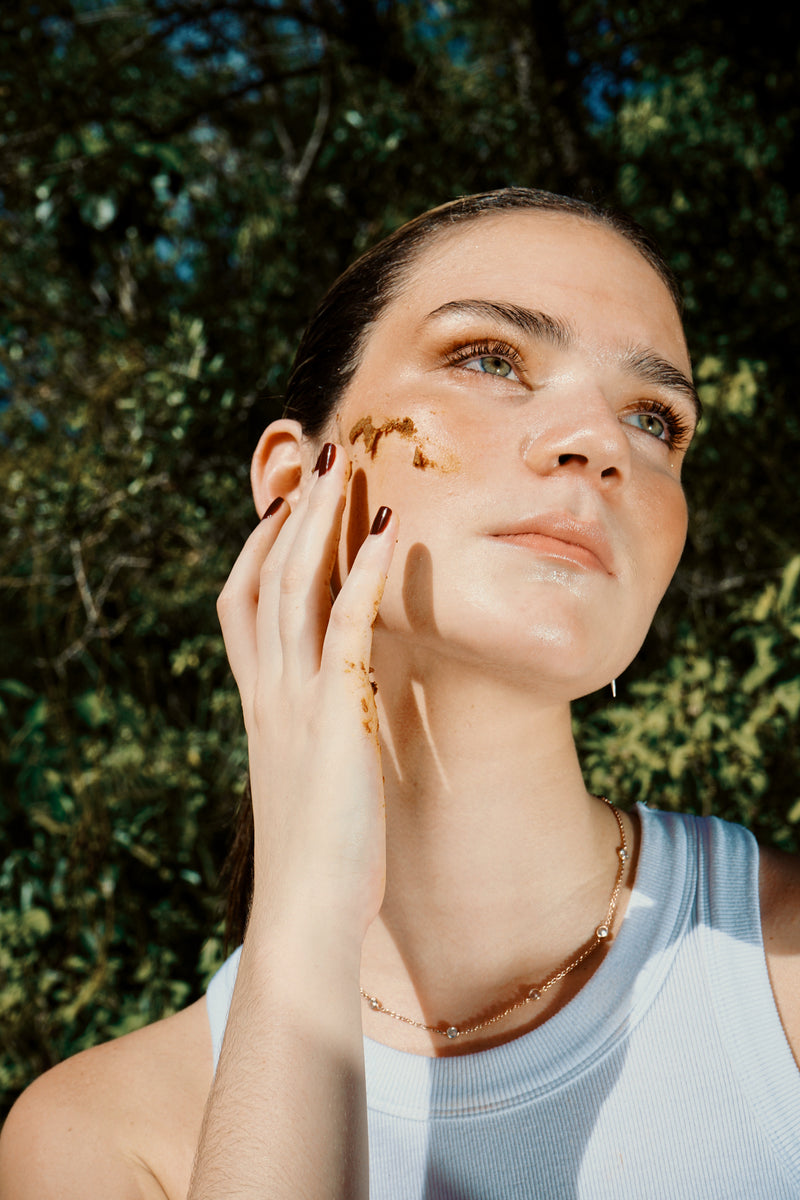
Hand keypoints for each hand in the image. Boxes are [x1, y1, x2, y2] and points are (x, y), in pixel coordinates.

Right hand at [216, 443, 396, 941]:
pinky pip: (346, 625)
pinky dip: (363, 573)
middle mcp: (267, 690)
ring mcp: (295, 698)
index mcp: (259, 703)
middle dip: (288, 512)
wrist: (306, 912)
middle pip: (264, 576)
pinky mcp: (336, 713)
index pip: (241, 605)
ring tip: (343, 464)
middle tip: (316, 456)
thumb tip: (337, 722)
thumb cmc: (316, 858)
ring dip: (318, 520)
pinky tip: (388, 531)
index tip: (283, 507)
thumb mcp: (307, 782)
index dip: (259, 548)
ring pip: (294, 585)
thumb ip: (314, 740)